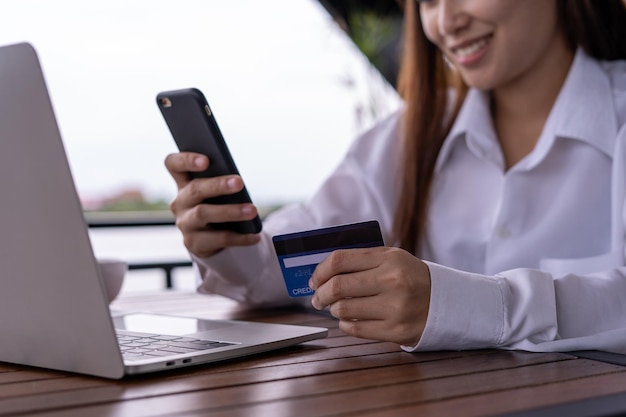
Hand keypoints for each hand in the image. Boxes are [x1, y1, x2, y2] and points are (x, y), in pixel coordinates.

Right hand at [164, 152, 260, 256]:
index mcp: (183, 182)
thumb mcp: (216, 193)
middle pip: (195, 189)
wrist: (210, 240)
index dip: (186, 160)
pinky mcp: (194, 243)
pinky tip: (255, 235)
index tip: (206, 160)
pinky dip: (240, 237)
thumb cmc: (217, 205)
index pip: (173, 164)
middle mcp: (180, 202)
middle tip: (239, 182)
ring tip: (252, 210)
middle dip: (217, 185)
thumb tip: (237, 182)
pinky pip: (219, 239)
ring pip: (204, 214)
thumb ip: (220, 183)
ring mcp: (185, 224)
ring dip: (230, 211)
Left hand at [309, 247, 430, 345]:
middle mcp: (392, 281)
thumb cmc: (410, 278)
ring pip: (343, 310)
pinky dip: (345, 325)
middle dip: (320, 294)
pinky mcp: (395, 331)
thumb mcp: (392, 259)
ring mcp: (394, 308)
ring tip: (338, 308)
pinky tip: (349, 320)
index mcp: (389, 259)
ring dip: (334, 310)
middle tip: (318, 299)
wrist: (445, 303)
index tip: (314, 280)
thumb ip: (360, 261)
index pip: (340, 260)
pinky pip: (355, 329)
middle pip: (337, 286)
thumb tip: (322, 273)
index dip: (320, 271)